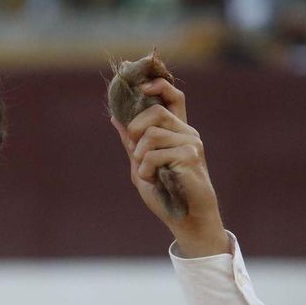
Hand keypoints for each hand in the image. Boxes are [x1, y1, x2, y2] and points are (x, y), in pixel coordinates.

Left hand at [110, 78, 229, 256]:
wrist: (187, 219)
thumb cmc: (166, 193)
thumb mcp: (141, 165)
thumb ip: (131, 143)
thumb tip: (115, 118)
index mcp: (177, 131)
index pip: (173, 97)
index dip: (158, 86)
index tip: (141, 87)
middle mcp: (187, 132)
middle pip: (155, 112)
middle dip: (136, 129)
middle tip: (135, 151)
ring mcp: (191, 143)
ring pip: (151, 135)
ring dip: (140, 158)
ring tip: (148, 174)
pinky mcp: (190, 156)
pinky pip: (153, 155)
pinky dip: (146, 170)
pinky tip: (155, 181)